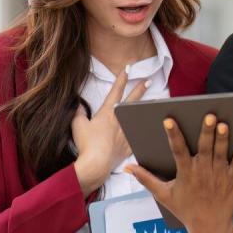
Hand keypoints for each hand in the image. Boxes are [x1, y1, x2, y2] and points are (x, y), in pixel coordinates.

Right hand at [72, 67, 149, 194]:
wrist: (96, 163)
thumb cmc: (86, 144)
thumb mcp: (78, 125)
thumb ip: (79, 113)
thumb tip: (78, 105)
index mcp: (108, 113)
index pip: (116, 91)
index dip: (122, 79)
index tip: (128, 69)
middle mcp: (120, 120)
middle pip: (132, 101)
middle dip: (140, 89)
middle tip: (148, 81)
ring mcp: (126, 133)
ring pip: (138, 117)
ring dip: (145, 109)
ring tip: (155, 105)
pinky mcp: (129, 146)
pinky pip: (138, 137)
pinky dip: (144, 133)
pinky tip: (152, 130)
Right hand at [125, 114, 232, 232]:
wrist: (209, 227)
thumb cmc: (186, 209)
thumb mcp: (163, 195)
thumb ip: (146, 179)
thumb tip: (128, 167)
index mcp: (185, 173)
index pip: (177, 150)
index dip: (173, 135)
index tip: (169, 120)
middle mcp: (202, 172)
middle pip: (204, 148)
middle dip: (206, 131)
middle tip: (209, 116)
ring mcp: (218, 176)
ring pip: (220, 153)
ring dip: (223, 139)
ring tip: (223, 124)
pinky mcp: (231, 180)